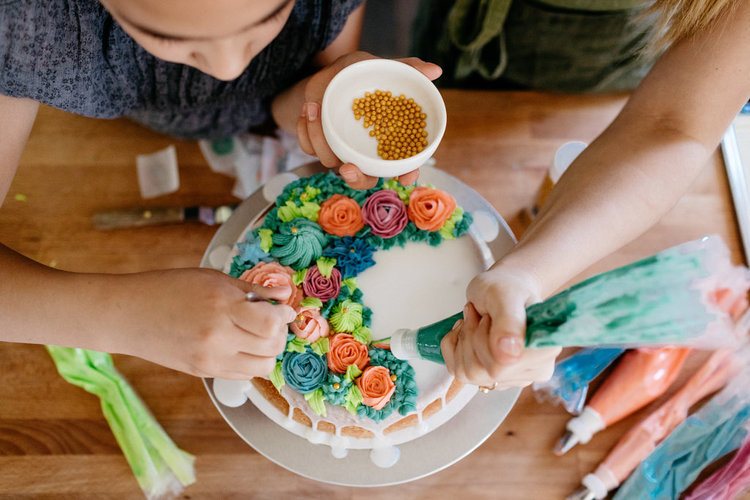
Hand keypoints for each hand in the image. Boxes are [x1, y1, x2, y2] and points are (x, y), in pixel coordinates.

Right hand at [106, 268, 296, 378]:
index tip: (282, 309)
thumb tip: (284, 296)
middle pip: (271, 347)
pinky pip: (244, 375)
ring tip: (256, 335)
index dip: (282, 317)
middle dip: (278, 334)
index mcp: (221, 306)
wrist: (128, 315)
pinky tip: (241, 345)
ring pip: (262, 367)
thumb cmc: (169, 288)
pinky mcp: (204, 372)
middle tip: (271, 321)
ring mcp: (210, 359)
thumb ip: (252, 290)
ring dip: (267, 352)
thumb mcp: (213, 279)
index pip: (270, 323)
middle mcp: (218, 337)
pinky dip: (250, 362)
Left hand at [296, 51, 441, 188]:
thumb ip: (406, 69)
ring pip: (331, 162)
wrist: (327, 75)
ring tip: (313, 106)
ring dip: (319, 138)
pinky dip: (305, 131)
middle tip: (347, 167)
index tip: (406, 178)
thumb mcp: (379, 67)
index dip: (407, 173)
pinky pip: (310, 149)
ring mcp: (340, 151)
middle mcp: (363, 151)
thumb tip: (435, 70)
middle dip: (357, 178)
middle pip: (366, 178)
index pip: (402, 163)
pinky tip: (306, 111)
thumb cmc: (360, 74)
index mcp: (385, 138)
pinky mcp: (318, 145)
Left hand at [440, 265, 559, 388]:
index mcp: (543, 352)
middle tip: (482, 315)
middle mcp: (531, 371)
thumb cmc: (508, 288)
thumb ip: (508, 323)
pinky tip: (466, 330)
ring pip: (468, 373)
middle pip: (482, 371)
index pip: (501, 366)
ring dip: (463, 339)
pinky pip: (458, 371)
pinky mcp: (490, 378)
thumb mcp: (506, 296)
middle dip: (472, 336)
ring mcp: (510, 378)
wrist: (504, 288)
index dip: (484, 339)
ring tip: (476, 319)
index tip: (490, 316)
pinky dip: (454, 346)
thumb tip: (508, 357)